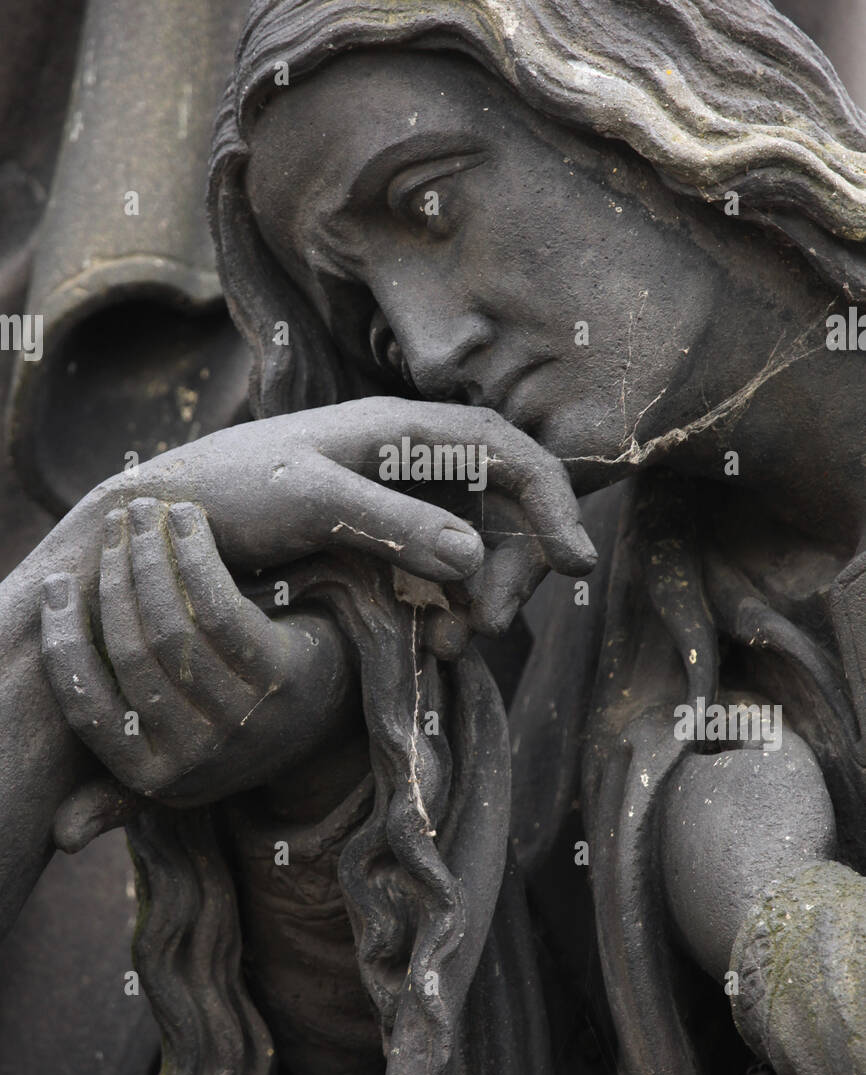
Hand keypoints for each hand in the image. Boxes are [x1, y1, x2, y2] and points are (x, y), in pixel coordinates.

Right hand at [41, 498, 355, 814]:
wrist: (336, 702)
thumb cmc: (238, 721)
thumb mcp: (182, 759)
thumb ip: (119, 786)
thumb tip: (58, 836)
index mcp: (157, 780)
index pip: (89, 711)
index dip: (64, 644)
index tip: (56, 584)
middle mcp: (198, 760)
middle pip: (131, 656)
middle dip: (112, 580)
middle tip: (112, 524)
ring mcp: (243, 721)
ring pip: (170, 627)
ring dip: (151, 557)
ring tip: (147, 511)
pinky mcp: (281, 678)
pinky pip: (218, 607)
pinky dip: (196, 558)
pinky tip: (189, 523)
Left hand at [76, 396, 596, 637]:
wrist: (159, 524)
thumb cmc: (225, 492)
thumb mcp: (307, 499)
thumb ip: (390, 521)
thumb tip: (476, 558)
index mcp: (403, 430)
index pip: (508, 452)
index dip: (552, 501)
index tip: (573, 563)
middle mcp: (411, 462)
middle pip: (504, 507)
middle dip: (513, 566)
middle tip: (486, 626)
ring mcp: (397, 503)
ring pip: (476, 548)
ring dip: (479, 597)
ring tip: (448, 644)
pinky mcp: (379, 544)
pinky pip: (439, 575)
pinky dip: (447, 607)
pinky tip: (427, 639)